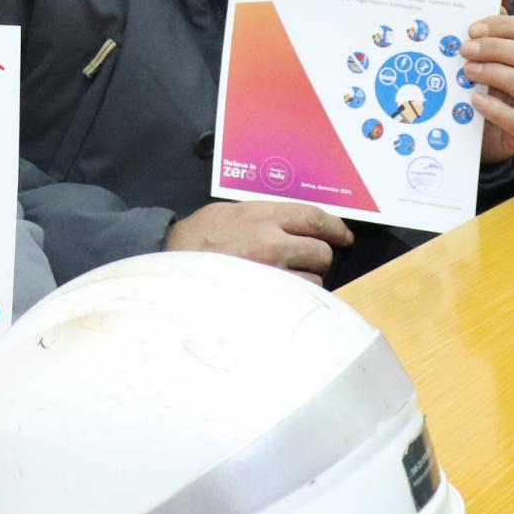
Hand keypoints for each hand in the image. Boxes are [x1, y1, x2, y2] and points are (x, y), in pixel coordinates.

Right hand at [165, 201, 353, 284]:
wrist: (170, 268)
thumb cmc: (197, 238)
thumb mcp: (231, 212)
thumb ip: (266, 217)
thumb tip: (297, 226)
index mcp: (263, 215)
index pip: (315, 218)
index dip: (335, 228)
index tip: (343, 236)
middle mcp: (271, 243)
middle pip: (321, 252)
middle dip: (319, 257)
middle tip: (308, 260)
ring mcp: (269, 275)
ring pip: (314, 281)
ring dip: (306, 281)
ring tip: (285, 279)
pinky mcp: (265, 300)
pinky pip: (296, 300)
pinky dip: (294, 298)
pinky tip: (279, 295)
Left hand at [459, 13, 513, 161]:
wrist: (487, 135)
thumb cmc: (490, 90)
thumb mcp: (488, 61)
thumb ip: (488, 37)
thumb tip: (491, 7)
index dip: (503, 25)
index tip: (473, 30)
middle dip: (497, 48)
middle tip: (466, 49)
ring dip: (497, 74)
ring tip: (468, 72)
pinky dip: (496, 109)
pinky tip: (475, 100)